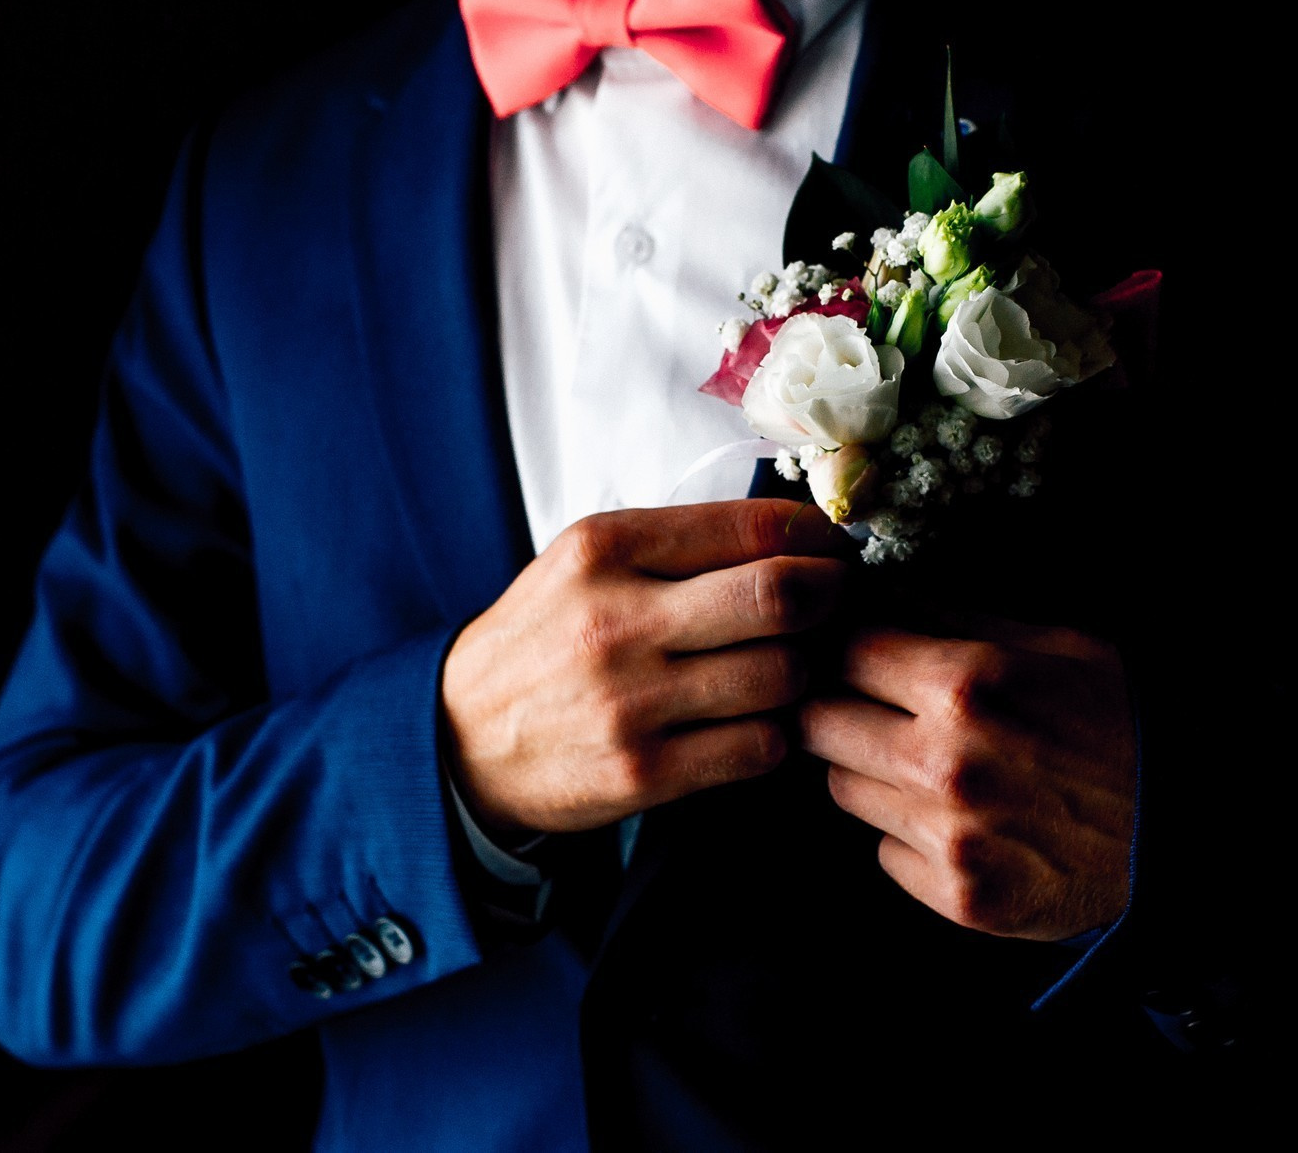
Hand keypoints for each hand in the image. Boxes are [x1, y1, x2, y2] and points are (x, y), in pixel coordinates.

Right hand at [442, 499, 853, 835]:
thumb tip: (798, 532)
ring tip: (788, 667)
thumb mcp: (585, 562)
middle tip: (839, 601)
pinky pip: (758, 747)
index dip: (817, 534)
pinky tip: (756, 722)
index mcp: (606, 548)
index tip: (833, 547)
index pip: (752, 524)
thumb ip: (679, 543)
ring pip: (781, 675)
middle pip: (780, 594)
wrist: (458, 738)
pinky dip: (775, 734)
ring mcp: (630, 701)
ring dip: (803, 672)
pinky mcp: (642, 772)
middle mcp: (616, 619)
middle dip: (832, 595)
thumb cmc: (544, 639)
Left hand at [799, 616, 1135, 941]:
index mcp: (968, 685)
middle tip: (869, 705)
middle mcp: (946, 763)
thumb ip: (956, 620)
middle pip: (819, 722)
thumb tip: (874, 590)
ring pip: (843, 789)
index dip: (842, 642)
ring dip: (868, 770)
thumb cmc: (1124, 724)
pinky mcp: (958, 897)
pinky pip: (885, 853)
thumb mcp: (1055, 644)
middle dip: (836, 704)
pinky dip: (907, 835)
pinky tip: (958, 819)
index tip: (852, 646)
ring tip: (924, 763)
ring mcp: (949, 837)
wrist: (1192, 834)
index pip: (845, 649)